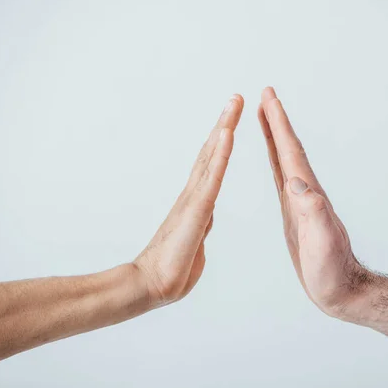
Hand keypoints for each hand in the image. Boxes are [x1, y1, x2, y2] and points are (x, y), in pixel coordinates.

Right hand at [133, 95, 243, 307]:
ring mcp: (194, 199)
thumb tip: (205, 217)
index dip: (221, 143)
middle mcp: (195, 194)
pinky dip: (220, 153)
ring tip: (234, 103)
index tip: (230, 122)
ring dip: (224, 127)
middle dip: (224, 123)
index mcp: (198, 204)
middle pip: (211, 152)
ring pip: (212, 156)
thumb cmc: (173, 272)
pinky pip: (212, 177)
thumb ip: (201, 227)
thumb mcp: (195, 245)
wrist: (152, 288)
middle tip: (234, 99)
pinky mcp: (196, 209)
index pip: (212, 166)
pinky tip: (228, 133)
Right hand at [258, 87, 373, 319]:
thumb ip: (313, 211)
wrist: (340, 290)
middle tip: (266, 94)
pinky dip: (274, 163)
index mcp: (308, 194)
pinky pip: (280, 180)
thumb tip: (296, 182)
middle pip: (286, 149)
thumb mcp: (322, 241)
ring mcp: (298, 202)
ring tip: (265, 118)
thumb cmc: (332, 270)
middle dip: (275, 121)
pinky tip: (272, 160)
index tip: (269, 97)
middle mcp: (304, 192)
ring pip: (283, 162)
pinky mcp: (293, 215)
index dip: (279, 124)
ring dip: (273, 138)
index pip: (290, 152)